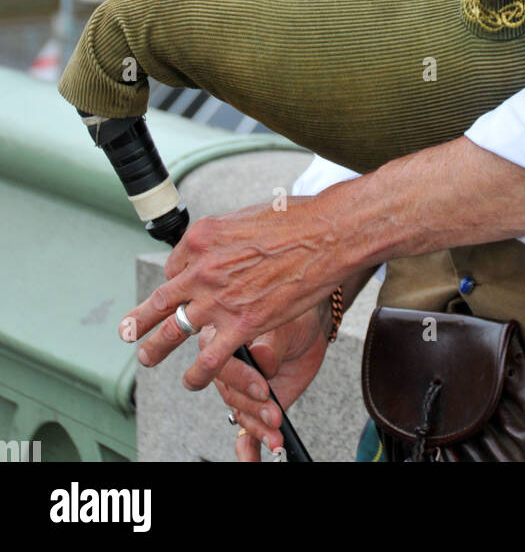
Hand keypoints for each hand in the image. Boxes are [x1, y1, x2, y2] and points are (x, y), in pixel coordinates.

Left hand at [121, 195, 346, 389]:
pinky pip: (209, 358)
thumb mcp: (247, 215)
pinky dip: (197, 374)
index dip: (177, 282)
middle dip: (141, 319)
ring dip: (154, 349)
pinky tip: (193, 381)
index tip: (180, 291)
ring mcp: (219, 298)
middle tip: (128, 331)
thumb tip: (224, 245)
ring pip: (172, 332)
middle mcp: (202, 268)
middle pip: (161, 300)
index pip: (175, 267)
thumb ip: (227, 235)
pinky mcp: (242, 324)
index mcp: (203, 237)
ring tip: (147, 358)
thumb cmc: (296, 219)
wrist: (326, 234)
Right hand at [206, 303, 330, 462]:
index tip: (262, 387)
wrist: (309, 330)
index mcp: (222, 338)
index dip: (240, 379)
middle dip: (253, 408)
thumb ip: (272, 342)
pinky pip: (244, 433)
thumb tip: (262, 357)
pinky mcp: (253, 408)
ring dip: (257, 429)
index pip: (220, 364)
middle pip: (230, 395)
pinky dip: (249, 449)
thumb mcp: (285, 324)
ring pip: (240, 414)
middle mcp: (226, 368)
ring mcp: (239, 390)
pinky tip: (252, 461)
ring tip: (276, 434)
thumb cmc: (292, 319)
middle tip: (274, 413)